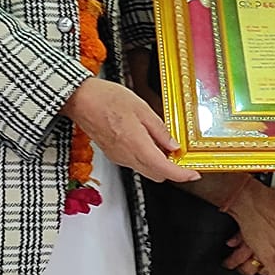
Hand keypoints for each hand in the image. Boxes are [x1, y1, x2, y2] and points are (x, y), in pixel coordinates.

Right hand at [66, 77, 196, 183]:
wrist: (80, 100)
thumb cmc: (107, 99)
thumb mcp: (142, 108)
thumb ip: (160, 130)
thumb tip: (173, 146)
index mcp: (136, 144)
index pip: (164, 169)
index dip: (182, 175)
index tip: (193, 173)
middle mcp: (127, 156)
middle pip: (156, 174)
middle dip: (172, 169)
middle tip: (181, 154)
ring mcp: (118, 157)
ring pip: (145, 170)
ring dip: (158, 163)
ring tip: (163, 142)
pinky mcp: (113, 155)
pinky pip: (134, 163)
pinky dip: (146, 157)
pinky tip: (148, 141)